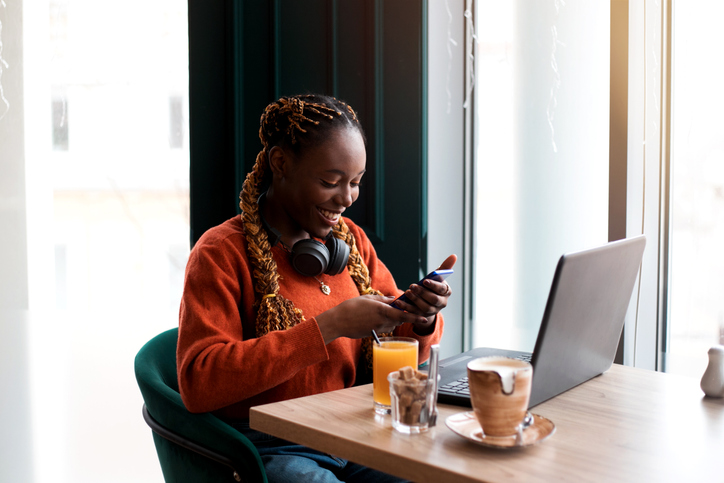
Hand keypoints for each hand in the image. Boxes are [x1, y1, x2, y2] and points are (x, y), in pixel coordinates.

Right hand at [316, 294, 430, 344]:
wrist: (338, 321)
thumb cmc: (351, 307)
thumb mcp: (367, 298)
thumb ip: (382, 299)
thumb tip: (393, 299)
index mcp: (382, 310)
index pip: (403, 314)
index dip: (415, 316)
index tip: (424, 318)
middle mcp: (382, 321)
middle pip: (399, 320)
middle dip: (403, 316)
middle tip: (404, 310)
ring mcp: (377, 329)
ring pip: (392, 325)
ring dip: (393, 320)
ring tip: (385, 313)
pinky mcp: (372, 334)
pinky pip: (384, 329)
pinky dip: (385, 324)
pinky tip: (376, 319)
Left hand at [392, 254, 456, 332]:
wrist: (428, 301)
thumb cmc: (433, 285)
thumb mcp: (438, 277)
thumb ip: (445, 267)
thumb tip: (454, 255)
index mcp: (446, 293)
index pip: (441, 289)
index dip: (433, 285)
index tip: (424, 281)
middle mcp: (441, 303)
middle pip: (433, 300)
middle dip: (422, 293)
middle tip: (412, 286)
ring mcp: (432, 311)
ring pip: (425, 307)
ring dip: (415, 300)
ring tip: (406, 292)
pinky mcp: (423, 316)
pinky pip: (414, 313)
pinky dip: (406, 308)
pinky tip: (398, 302)